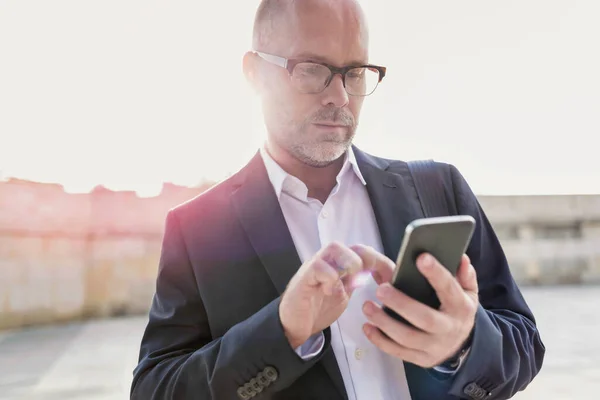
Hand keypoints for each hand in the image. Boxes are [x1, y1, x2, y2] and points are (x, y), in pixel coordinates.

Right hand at [279, 242, 394, 348]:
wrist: (293, 325)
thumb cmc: (317, 308)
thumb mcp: (344, 294)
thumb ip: (357, 282)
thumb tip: (381, 279)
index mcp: (339, 263)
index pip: (366, 252)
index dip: (383, 263)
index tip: (393, 279)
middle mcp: (328, 260)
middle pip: (355, 247)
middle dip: (371, 263)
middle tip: (375, 283)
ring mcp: (315, 266)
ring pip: (336, 248)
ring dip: (350, 266)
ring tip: (350, 284)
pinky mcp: (304, 277)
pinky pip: (320, 267)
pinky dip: (330, 279)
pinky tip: (330, 292)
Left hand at [362, 253, 478, 367]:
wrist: (461, 344)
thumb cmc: (456, 310)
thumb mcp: (467, 291)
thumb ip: (464, 275)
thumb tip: (460, 258)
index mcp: (460, 307)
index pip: (449, 289)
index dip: (436, 274)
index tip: (421, 258)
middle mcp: (449, 328)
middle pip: (425, 318)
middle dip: (401, 303)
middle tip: (381, 289)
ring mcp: (435, 346)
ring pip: (407, 338)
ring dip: (385, 323)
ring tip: (367, 307)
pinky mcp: (421, 359)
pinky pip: (398, 352)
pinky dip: (380, 340)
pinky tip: (368, 327)